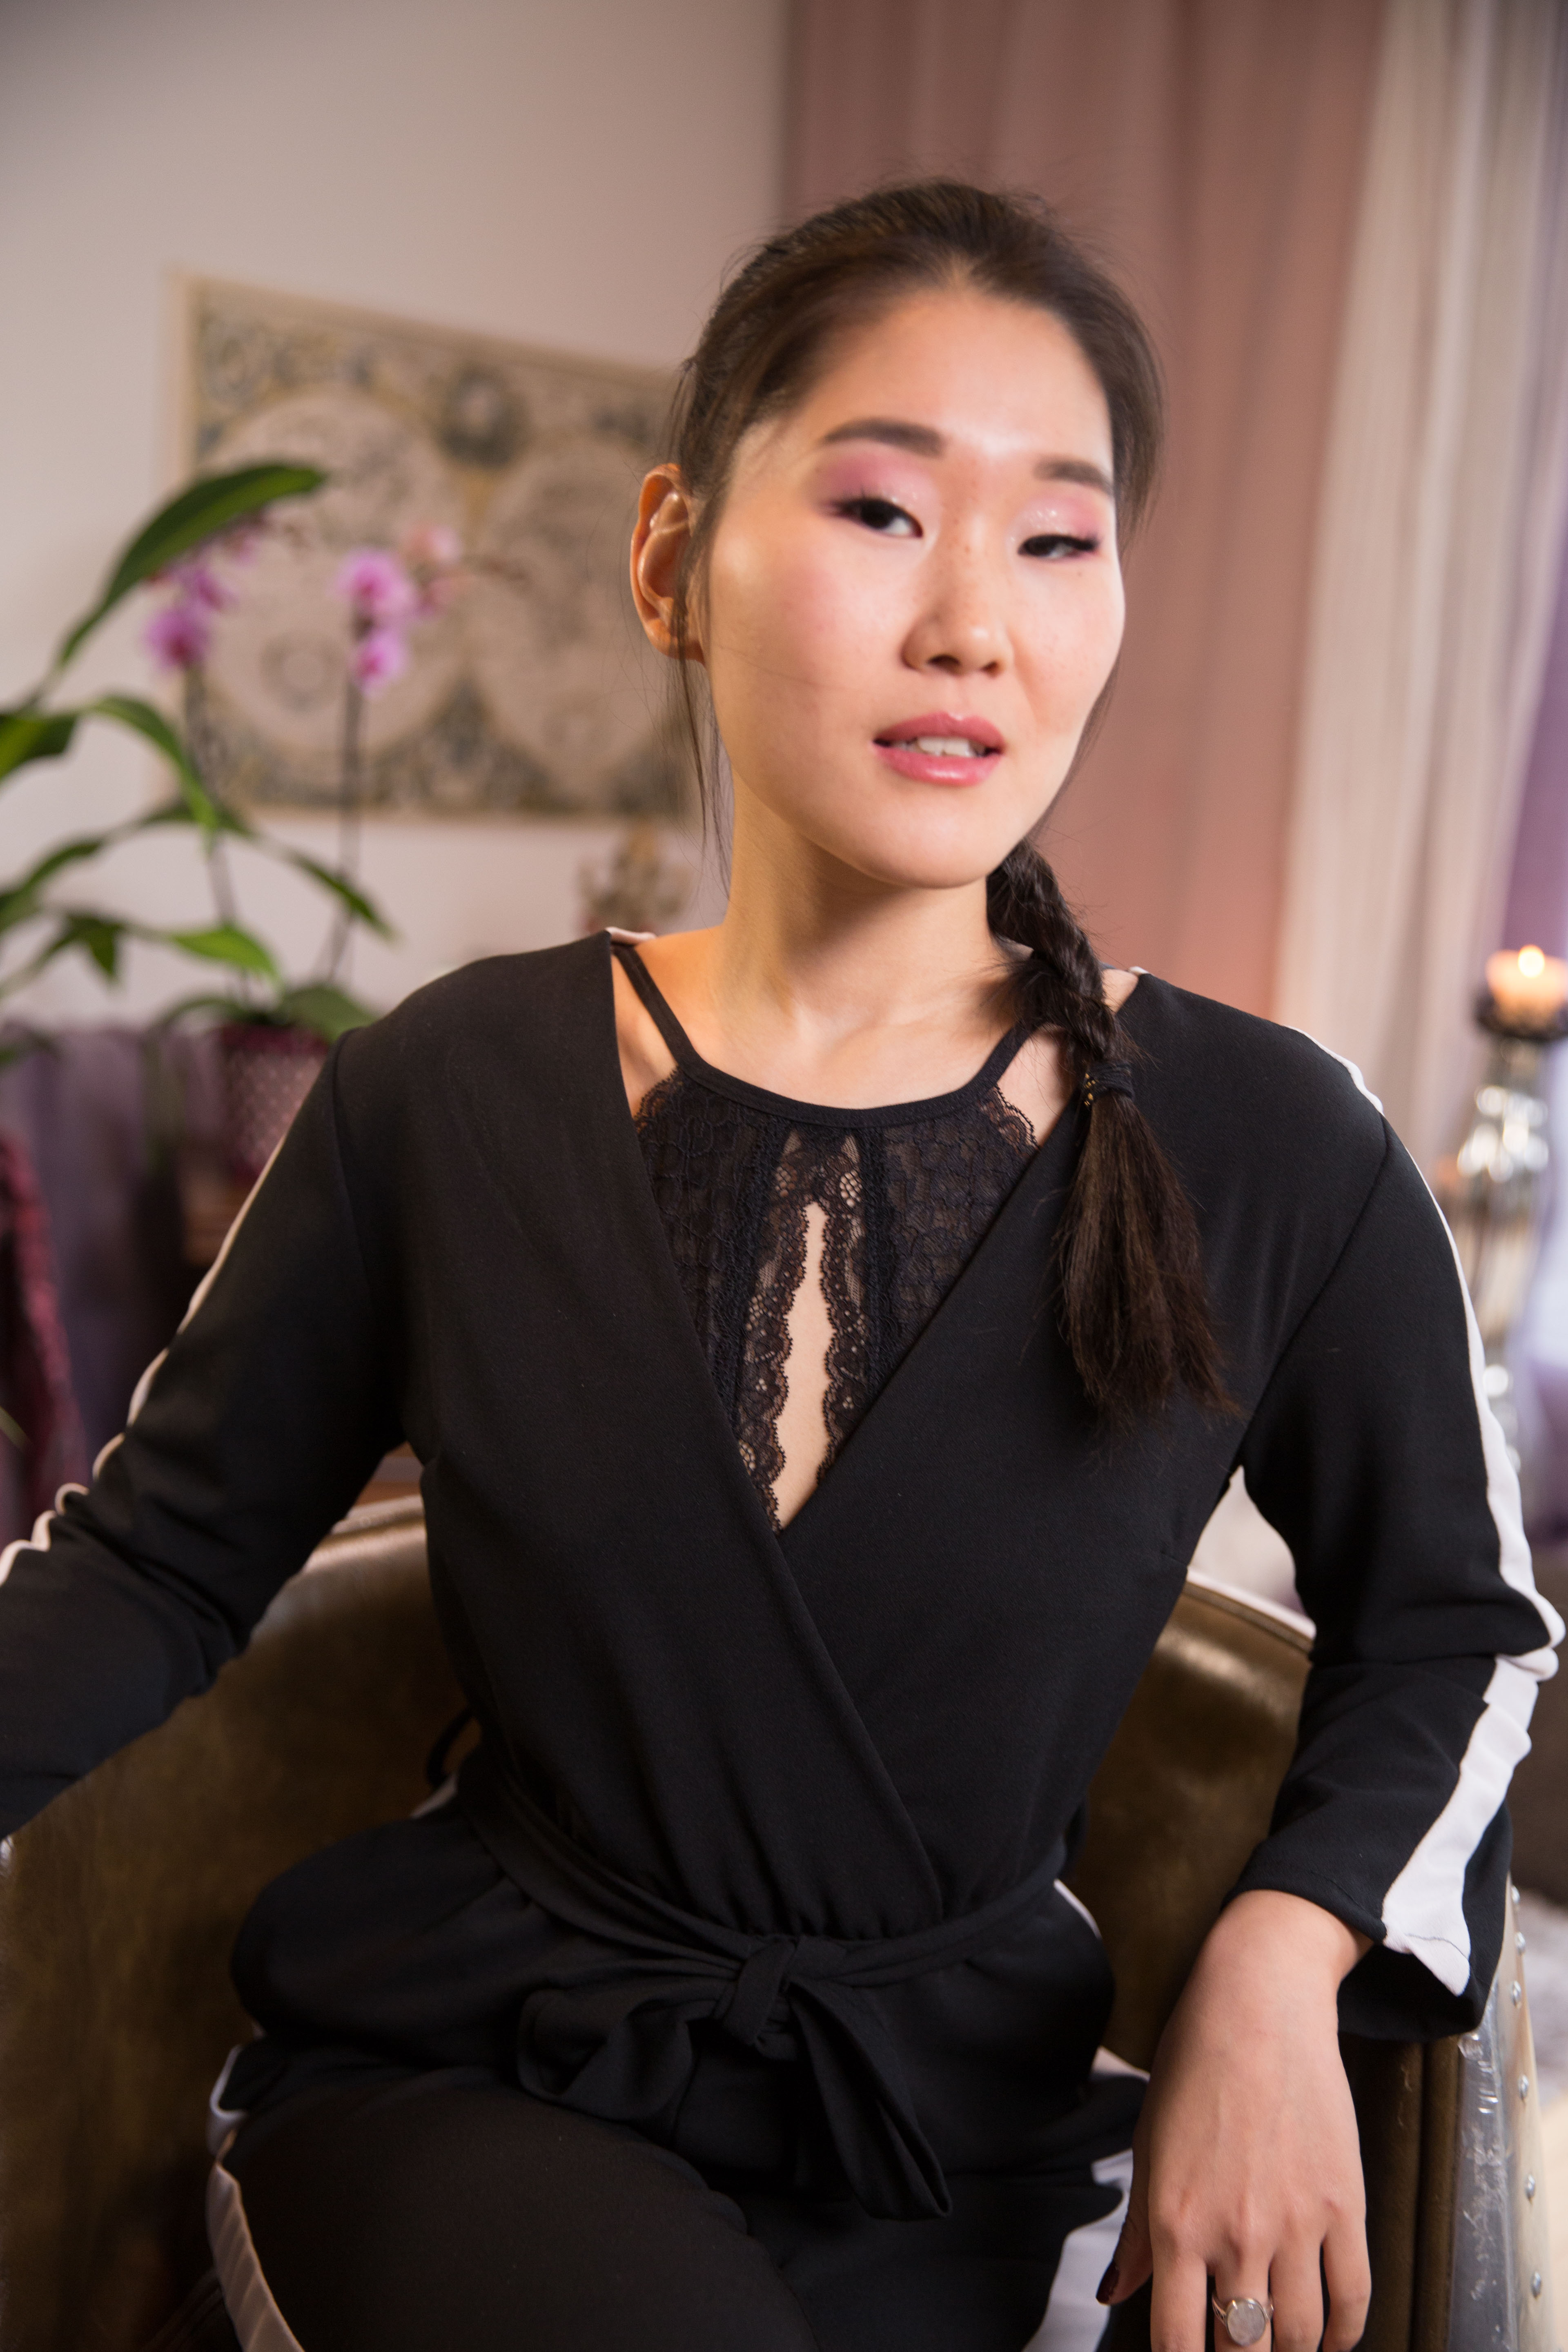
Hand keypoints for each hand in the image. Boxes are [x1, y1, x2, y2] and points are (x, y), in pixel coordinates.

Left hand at [1098, 1891, 1371, 2351]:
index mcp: (1176, 2222)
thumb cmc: (1192, 2069)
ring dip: (1288, 2351)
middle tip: (1236, 2343)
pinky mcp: (1344, 2205)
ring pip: (1299, 2336)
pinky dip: (1343, 2333)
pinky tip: (1328, 2334)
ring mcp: (1295, 2223)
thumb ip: (1137, 2235)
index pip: (1176, 2342)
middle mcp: (1235, 2233)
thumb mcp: (1148, 2148)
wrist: (1257, 2005)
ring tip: (1276, 2342)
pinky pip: (1353, 2300)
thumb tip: (1115, 2295)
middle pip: (1243, 2348)